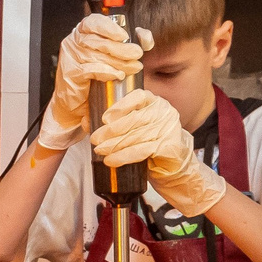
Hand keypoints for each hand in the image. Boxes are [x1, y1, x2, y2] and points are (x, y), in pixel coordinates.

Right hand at [39, 15, 147, 149]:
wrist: (75, 104)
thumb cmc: (93, 78)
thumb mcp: (111, 57)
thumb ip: (128, 43)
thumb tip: (145, 36)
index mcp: (82, 33)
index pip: (93, 22)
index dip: (109, 27)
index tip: (124, 35)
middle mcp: (73, 42)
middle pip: (99, 41)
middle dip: (122, 48)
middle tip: (137, 54)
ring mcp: (69, 57)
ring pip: (97, 55)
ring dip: (119, 62)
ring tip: (133, 67)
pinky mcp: (70, 73)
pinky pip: (90, 69)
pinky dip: (106, 72)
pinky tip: (117, 76)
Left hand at [91, 91, 225, 217]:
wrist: (174, 164)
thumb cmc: (150, 143)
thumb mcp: (132, 129)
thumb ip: (112, 123)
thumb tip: (86, 121)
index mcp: (154, 102)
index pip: (139, 96)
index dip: (121, 106)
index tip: (105, 117)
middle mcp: (164, 112)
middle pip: (134, 119)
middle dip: (111, 131)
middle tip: (95, 139)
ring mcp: (169, 128)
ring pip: (136, 136)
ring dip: (114, 145)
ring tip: (100, 151)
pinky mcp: (170, 146)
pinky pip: (142, 150)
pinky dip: (124, 156)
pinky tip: (112, 160)